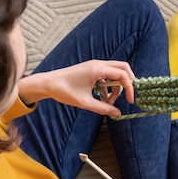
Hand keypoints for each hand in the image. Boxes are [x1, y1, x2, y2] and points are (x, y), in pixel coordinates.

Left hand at [19, 60, 134, 116]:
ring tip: (109, 101)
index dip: (129, 88)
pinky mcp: (92, 69)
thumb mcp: (84, 103)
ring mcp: (95, 66)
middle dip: (128, 82)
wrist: (48, 83)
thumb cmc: (64, 91)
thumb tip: (117, 114)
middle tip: (127, 96)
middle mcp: (98, 64)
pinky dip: (110, 86)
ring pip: (116, 72)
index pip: (123, 75)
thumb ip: (103, 108)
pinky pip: (108, 75)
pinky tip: (103, 97)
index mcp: (97, 69)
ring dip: (117, 86)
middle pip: (123, 68)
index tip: (130, 101)